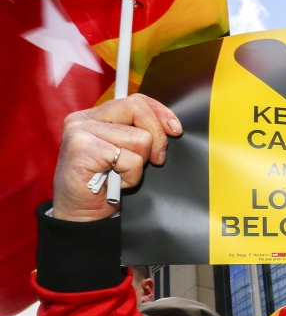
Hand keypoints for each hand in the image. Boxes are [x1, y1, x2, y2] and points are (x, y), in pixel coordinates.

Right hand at [52, 94, 180, 221]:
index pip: (135, 100)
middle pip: (139, 111)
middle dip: (156, 138)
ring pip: (139, 139)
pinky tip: (114, 182)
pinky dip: (130, 176)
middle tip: (153, 160)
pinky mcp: (83, 148)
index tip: (175, 130)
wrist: (80, 214)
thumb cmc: (104, 186)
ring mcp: (80, 132)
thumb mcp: (124, 154)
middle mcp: (83, 119)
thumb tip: (170, 128)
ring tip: (120, 175)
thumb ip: (136, 134)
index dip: (160, 113)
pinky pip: (130, 160)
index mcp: (94, 117)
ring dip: (138, 165)